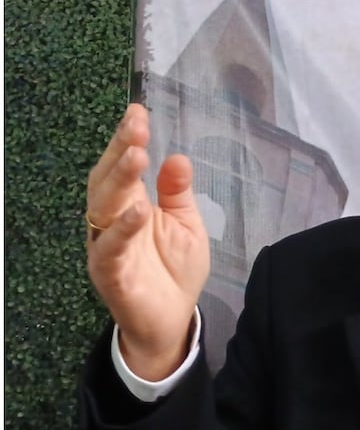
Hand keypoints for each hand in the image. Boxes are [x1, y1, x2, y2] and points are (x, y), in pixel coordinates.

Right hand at [85, 103, 209, 379]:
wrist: (174, 319)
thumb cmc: (176, 269)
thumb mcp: (187, 224)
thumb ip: (179, 194)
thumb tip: (177, 157)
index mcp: (130, 204)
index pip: (123, 166)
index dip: (127, 138)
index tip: (138, 110)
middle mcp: (112, 221)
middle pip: (107, 179)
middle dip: (120, 149)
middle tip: (135, 124)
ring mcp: (107, 246)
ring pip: (102, 208)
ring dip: (119, 180)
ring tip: (136, 155)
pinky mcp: (109, 274)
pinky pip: (109, 249)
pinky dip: (121, 229)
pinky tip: (137, 211)